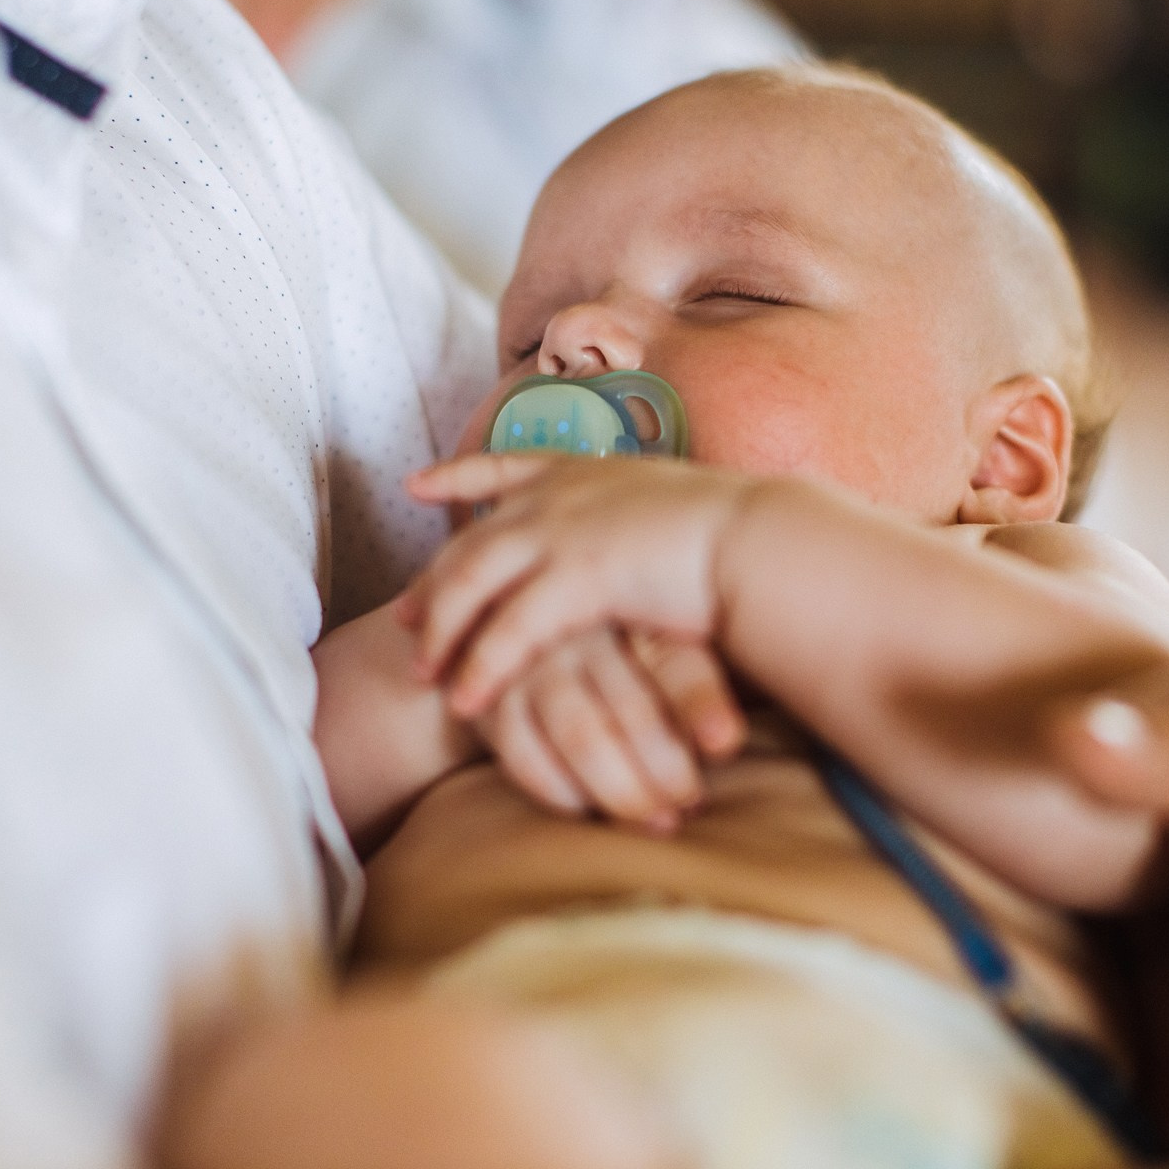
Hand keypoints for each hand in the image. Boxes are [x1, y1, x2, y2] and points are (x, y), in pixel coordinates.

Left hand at [399, 454, 759, 717]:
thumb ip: (638, 523)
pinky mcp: (578, 577)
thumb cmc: (737, 537)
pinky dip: (482, 667)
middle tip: (402, 620)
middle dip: (433, 582)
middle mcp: (562, 494)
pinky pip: (510, 630)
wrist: (766, 541)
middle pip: (472, 538)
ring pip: (474, 583)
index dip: (456, 475)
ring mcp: (565, 530)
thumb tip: (641, 540)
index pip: (503, 465)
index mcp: (585, 471)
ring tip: (425, 677)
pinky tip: (466, 703)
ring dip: (445, 633)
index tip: (417, 485)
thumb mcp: (672, 513)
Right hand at [472, 626, 747, 834]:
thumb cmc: (616, 666)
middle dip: (665, 770)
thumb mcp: (658, 659)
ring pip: (581, 735)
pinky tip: (588, 812)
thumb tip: (735, 746)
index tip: (726, 743)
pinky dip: (560, 792)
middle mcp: (586, 633)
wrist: (512, 643)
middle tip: (687, 808)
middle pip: (632, 709)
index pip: (680, 665)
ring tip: (655, 823)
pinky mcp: (494, 699)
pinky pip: (525, 754)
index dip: (702, 704)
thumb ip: (695, 691)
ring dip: (619, 790)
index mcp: (639, 620)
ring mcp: (536, 663)